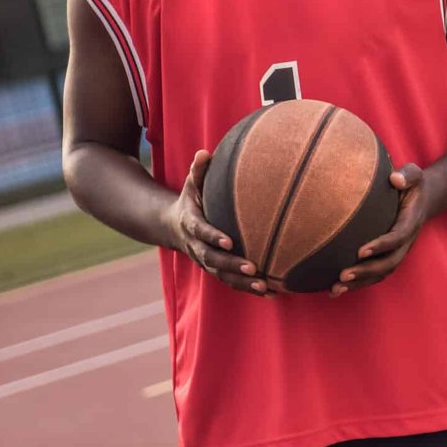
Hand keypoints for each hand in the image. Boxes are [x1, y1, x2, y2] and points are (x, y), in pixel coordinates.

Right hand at [164, 151, 269, 295]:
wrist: (172, 226)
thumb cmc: (191, 201)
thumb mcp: (191, 185)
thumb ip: (198, 171)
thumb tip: (204, 152)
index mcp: (192, 225)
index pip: (201, 233)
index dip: (213, 237)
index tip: (229, 241)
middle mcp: (198, 247)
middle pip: (213, 260)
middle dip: (232, 265)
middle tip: (253, 268)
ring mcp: (206, 261)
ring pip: (224, 276)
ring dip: (244, 284)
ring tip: (266, 287)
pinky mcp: (216, 270)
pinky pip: (232, 282)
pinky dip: (250, 289)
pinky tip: (273, 293)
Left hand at [331, 163, 430, 296]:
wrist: (424, 199)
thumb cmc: (413, 184)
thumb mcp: (414, 175)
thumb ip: (408, 175)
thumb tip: (394, 178)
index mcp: (410, 222)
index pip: (397, 237)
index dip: (381, 246)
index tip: (360, 251)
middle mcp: (405, 242)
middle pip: (388, 263)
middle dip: (366, 272)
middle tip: (343, 275)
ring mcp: (397, 252)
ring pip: (380, 273)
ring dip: (359, 283)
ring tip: (335, 288)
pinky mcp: (388, 256)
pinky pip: (373, 274)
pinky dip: (356, 284)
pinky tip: (334, 289)